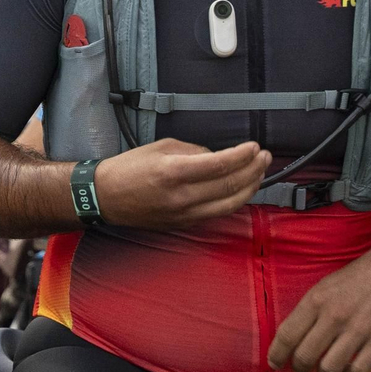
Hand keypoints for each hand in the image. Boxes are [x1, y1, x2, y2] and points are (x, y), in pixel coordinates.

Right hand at [93, 138, 269, 229]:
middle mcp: (182, 197)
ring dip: (249, 188)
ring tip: (259, 173)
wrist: (106, 198)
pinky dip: (233, 201)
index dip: (242, 155)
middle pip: (229, 186)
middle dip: (253, 170)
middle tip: (264, 157)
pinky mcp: (184, 224)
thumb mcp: (161, 147)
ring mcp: (184, 214)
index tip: (254, 147)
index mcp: (174, 172)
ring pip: (229, 205)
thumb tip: (217, 157)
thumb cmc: (129, 168)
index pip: (219, 164)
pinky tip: (241, 190)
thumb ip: (193, 150)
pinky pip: (216, 213)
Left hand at [267, 237, 370, 371]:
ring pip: (329, 368)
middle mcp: (335, 316)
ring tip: (326, 364)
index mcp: (317, 299)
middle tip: (302, 364)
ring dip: (324, 371)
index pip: (287, 334)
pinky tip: (349, 364)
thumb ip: (307, 311)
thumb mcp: (324, 286)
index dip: (276, 353)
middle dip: (299, 366)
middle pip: (305, 356)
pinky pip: (357, 371)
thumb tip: (290, 338)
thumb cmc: (358, 278)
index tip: (274, 361)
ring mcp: (358, 330)